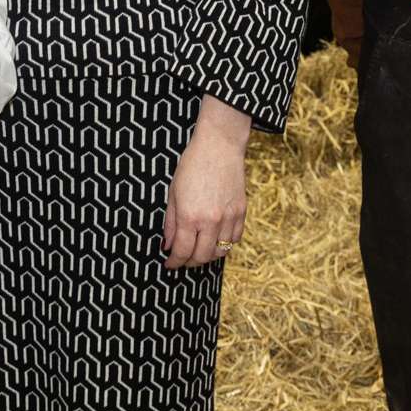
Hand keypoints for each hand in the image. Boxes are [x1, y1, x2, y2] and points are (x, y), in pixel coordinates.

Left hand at [162, 96, 250, 268]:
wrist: (219, 146)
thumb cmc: (192, 165)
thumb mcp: (173, 192)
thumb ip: (170, 222)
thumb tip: (168, 245)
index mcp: (190, 216)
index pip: (182, 251)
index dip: (174, 262)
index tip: (170, 264)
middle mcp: (211, 221)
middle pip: (202, 256)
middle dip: (189, 262)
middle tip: (182, 259)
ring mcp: (229, 217)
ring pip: (220, 252)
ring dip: (208, 255)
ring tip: (198, 250)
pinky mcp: (241, 212)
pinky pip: (235, 239)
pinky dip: (225, 244)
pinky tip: (215, 240)